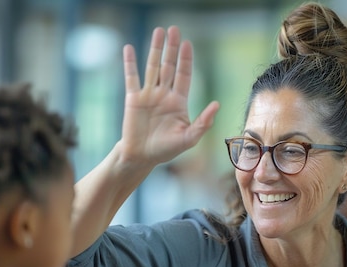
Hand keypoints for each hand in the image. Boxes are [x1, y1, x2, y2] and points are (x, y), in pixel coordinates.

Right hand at [119, 26, 218, 165]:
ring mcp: (148, 95)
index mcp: (178, 102)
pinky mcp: (133, 99)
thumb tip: (217, 104)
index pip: (184, 75)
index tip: (188, 43)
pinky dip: (130, 63)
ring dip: (155, 49)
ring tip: (158, 31)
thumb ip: (203, 122)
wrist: (142, 157)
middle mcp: (164, 95)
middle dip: (172, 48)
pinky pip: (132, 78)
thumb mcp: (189, 139)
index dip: (186, 60)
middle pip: (169, 66)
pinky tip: (129, 48)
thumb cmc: (166, 150)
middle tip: (174, 29)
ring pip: (153, 67)